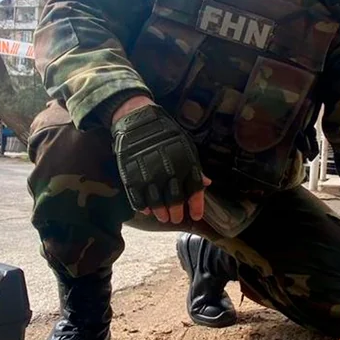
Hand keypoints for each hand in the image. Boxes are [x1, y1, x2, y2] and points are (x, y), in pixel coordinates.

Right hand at [111, 103, 208, 223]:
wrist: (138, 121)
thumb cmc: (166, 133)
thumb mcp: (186, 145)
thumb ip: (195, 166)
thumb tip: (206, 183)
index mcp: (186, 163)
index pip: (195, 190)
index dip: (196, 206)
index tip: (195, 216)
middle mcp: (169, 172)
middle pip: (175, 201)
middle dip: (176, 213)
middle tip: (175, 218)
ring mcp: (150, 176)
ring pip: (157, 204)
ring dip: (161, 213)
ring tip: (162, 216)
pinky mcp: (132, 178)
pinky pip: (138, 199)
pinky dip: (143, 207)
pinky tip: (147, 209)